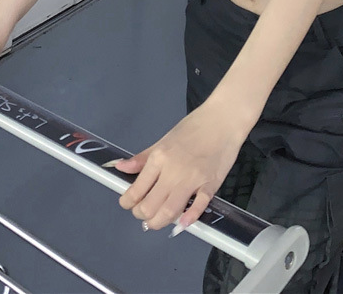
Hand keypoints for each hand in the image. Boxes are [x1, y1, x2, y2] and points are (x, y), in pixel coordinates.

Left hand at [113, 103, 244, 231]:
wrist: (222, 120)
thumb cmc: (194, 127)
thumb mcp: (164, 140)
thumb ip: (142, 158)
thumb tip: (120, 167)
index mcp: (159, 158)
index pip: (137, 189)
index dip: (127, 202)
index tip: (127, 204)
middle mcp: (173, 171)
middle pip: (150, 206)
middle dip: (141, 216)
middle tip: (142, 215)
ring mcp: (193, 179)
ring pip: (170, 211)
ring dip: (159, 222)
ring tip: (156, 221)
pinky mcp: (211, 185)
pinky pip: (198, 207)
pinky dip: (189, 219)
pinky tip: (182, 223)